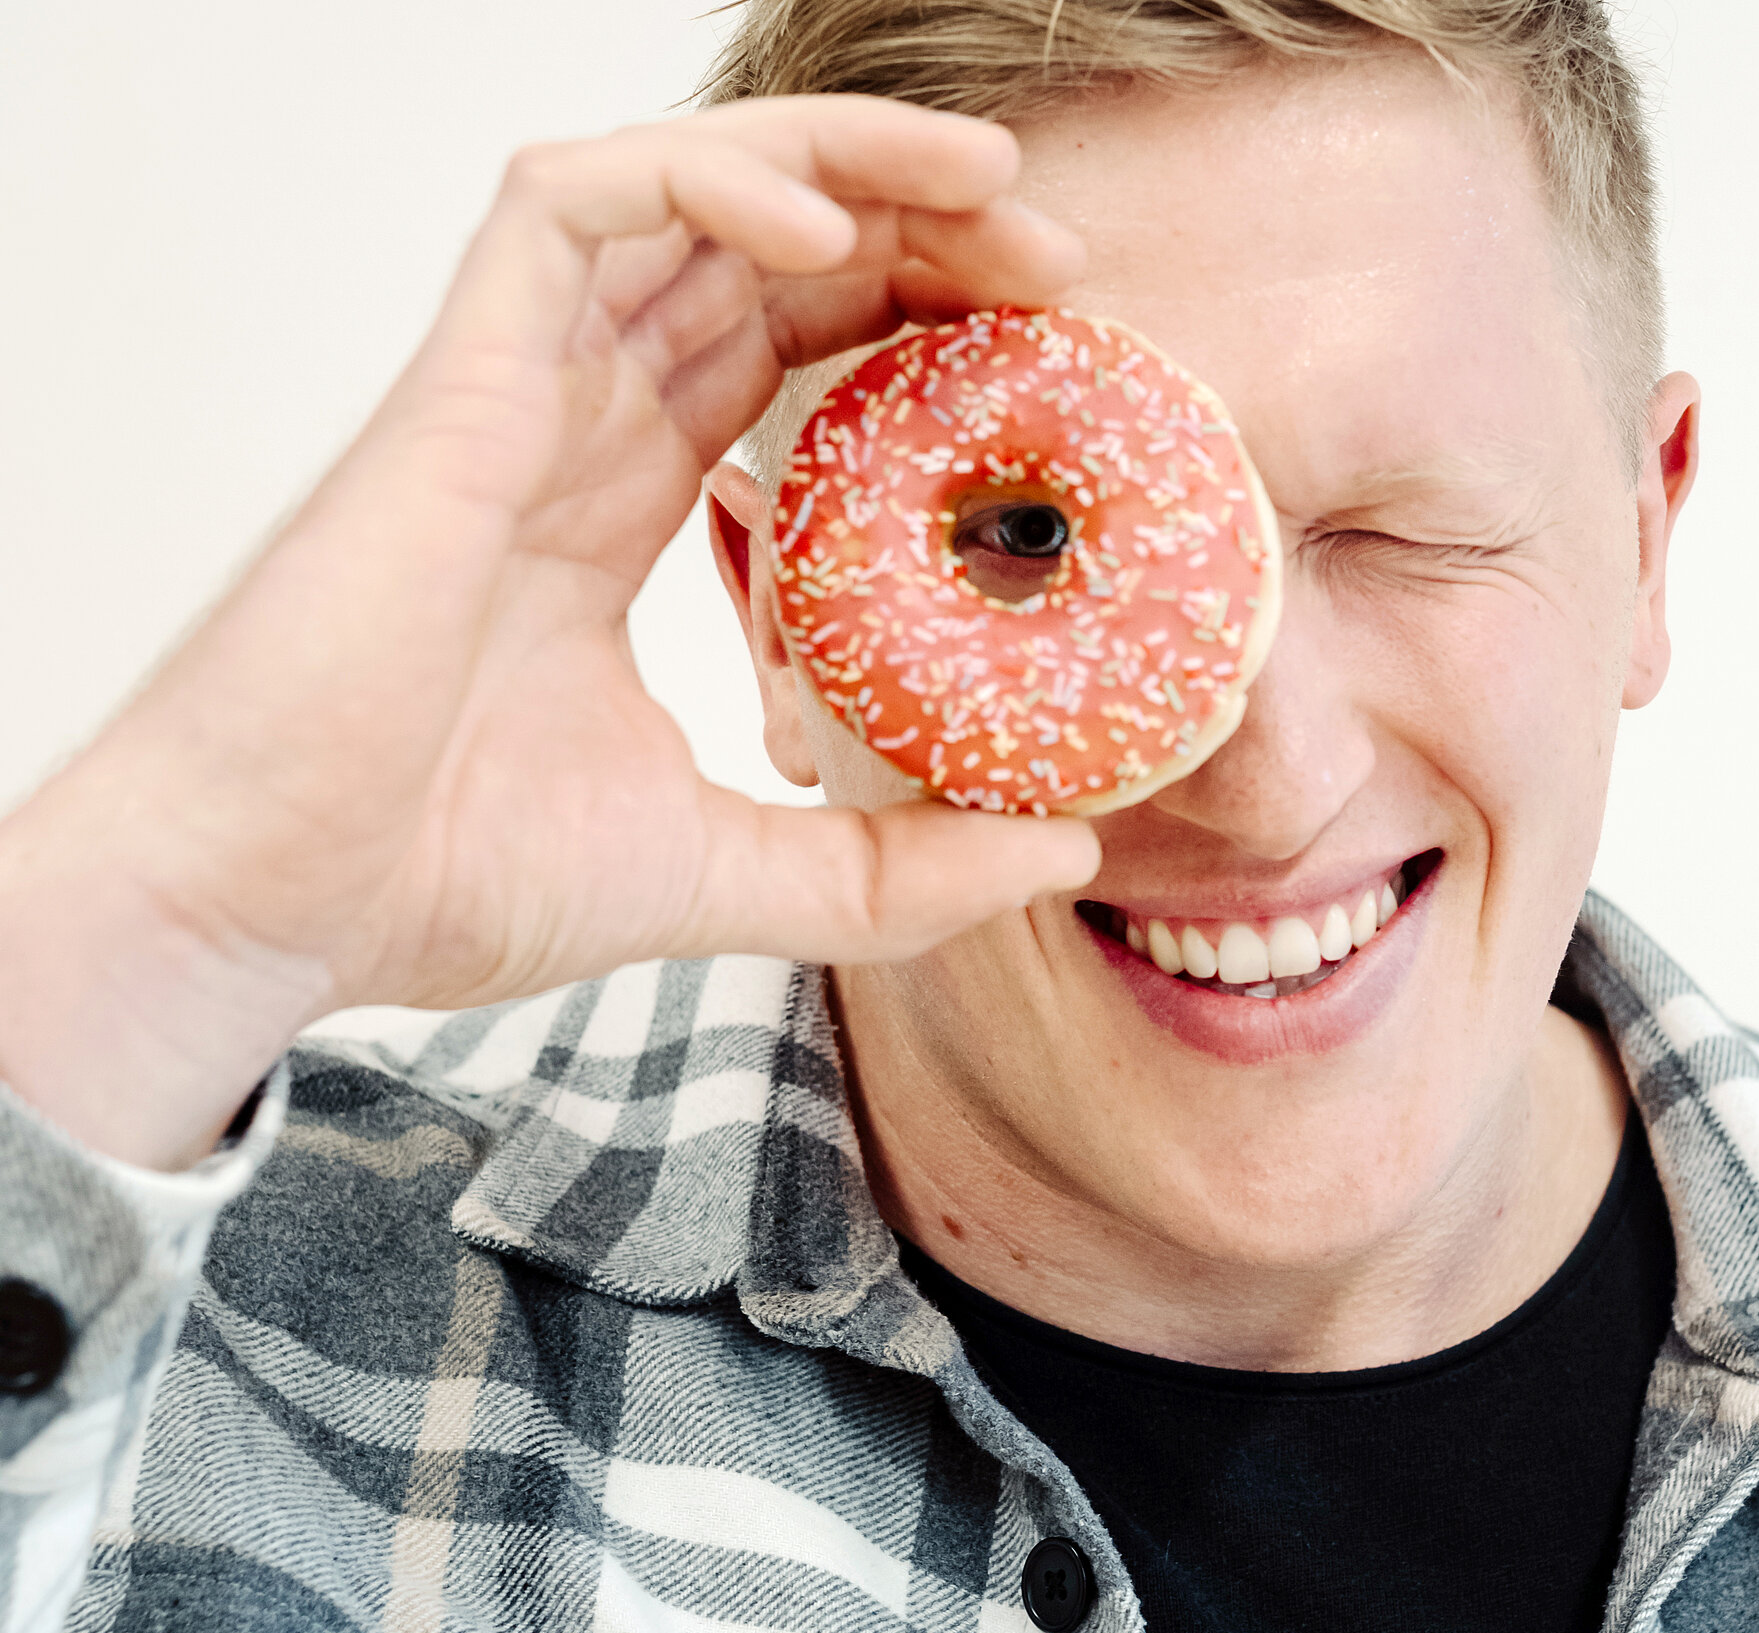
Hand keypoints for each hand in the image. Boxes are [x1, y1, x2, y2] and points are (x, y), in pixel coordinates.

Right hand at [0, 96, 1099, 1168]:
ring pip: (682, 192)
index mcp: (618, 507)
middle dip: (915, 223)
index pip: (786, 353)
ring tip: (991, 190)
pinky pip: (574, 205)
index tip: (1044, 354)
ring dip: (843, 161)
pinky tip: (826, 224)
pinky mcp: (457, 379)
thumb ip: (884, 870)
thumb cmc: (435, 880)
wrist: (262, 910)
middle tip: (1054, 263)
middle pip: (759, 254)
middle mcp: (571, 422)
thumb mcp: (727, 874)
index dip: (914, 322)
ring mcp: (512, 389)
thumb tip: (1061, 856)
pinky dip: (701, 180)